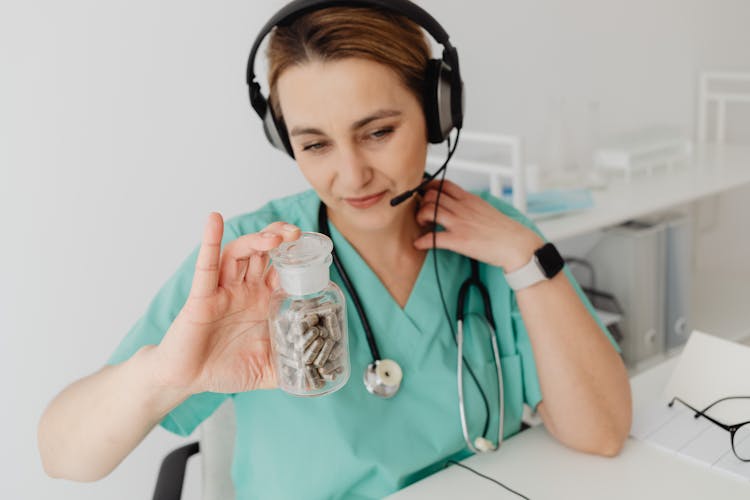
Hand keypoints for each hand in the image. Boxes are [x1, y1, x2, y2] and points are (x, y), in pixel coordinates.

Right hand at [153, 213, 300, 394]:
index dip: (296, 256)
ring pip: (240, 253)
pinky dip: (210, 241)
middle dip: (280, 237)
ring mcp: (223, 290)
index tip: (312, 249)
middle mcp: (244, 290)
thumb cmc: (225, 368)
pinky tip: (215, 221)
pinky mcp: (201, 296)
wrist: (187, 381)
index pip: (283, 268)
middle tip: (296, 233)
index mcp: (262, 301)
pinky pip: (206, 265)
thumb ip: (291, 367)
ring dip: (256, 240)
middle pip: (263, 252)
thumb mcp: (268, 370)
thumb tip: (317, 373)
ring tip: (274, 238)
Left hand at [413, 179, 542, 270]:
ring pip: (428, 210)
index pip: (444, 184)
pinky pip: (433, 238)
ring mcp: (459, 223)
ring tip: (422, 225)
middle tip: (423, 212)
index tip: (424, 195)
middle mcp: (462, 208)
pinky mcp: (459, 240)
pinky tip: (419, 244)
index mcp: (469, 199)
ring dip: (419, 217)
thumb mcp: (485, 208)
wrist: (516, 244)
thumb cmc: (503, 230)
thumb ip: (470, 205)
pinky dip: (422, 241)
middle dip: (422, 202)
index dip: (429, 188)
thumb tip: (458, 205)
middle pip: (431, 195)